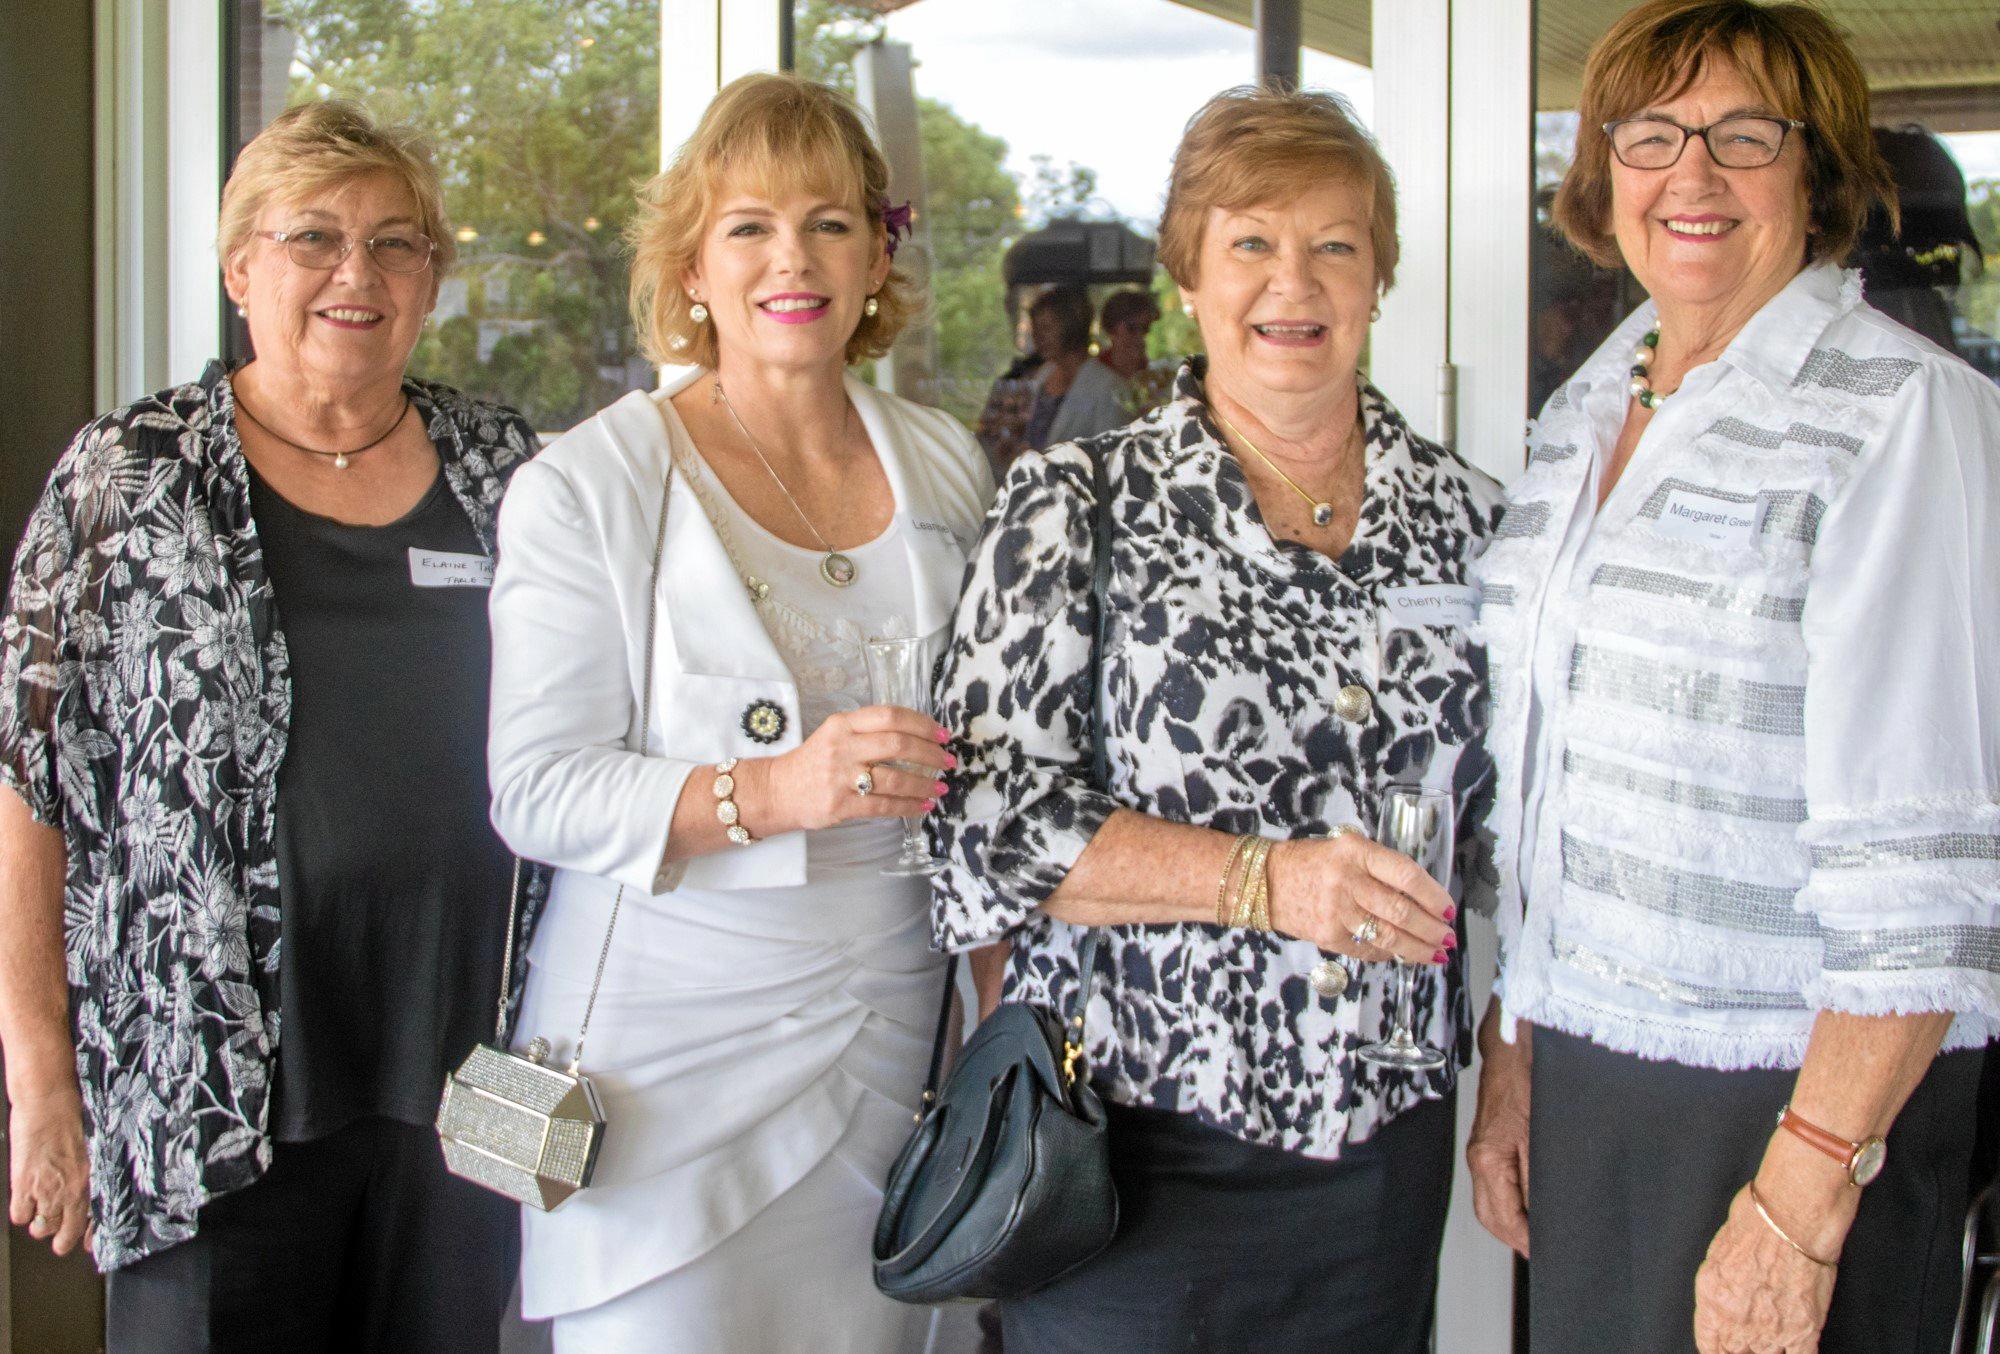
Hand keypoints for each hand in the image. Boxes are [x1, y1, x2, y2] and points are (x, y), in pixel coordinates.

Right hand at [8, 1086, 91, 1257]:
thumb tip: (92, 1183)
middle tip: (60, 1240)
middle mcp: (72, 1189)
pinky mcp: (23, 1185)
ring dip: (40, 1223)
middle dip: (62, 1239)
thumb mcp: (95, 1144)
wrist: (49, 1100)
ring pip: (41, 1228)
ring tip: (41, 1214)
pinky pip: (20, 1216)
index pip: (97, 1219)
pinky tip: (25, 1201)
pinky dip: (21, 1212)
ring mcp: (47, 1190)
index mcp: (94, 1178)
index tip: (86, 1241)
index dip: (89, 1234)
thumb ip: (93, 1168)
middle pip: (66, 1232)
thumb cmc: (75, 1114)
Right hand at [758, 704, 952, 832]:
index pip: (890, 716)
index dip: (922, 724)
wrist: (778, 790)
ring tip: (940, 788)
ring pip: (895, 779)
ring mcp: (840, 777)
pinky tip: (923, 806)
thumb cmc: (814, 761)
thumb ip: (869, 730)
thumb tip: (918, 735)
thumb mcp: (836, 734)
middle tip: (948, 762)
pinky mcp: (841, 805)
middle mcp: (842, 746)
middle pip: (897, 744)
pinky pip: (884, 806)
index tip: (942, 735)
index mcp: (843, 724)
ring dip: (924, 784)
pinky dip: (909, 807)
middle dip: (930, 754)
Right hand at [1266, 833, 1455, 964]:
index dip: (1433, 895)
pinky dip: (1388, 954)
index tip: (1449, 909)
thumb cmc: (1311, 862)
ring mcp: (1336, 910)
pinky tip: (1400, 955)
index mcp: (1356, 852)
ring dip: (1418, 949)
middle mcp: (1347, 880)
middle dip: (1432, 929)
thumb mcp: (1346, 849)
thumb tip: (1421, 897)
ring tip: (1435, 954)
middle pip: (1401, 911)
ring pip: (1388, 936)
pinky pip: (1366, 949)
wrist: (1264, 881)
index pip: (1406, 875)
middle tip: (1448, 938)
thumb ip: (1379, 867)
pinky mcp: (1326, 934)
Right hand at [1467, 1004, 1531, 1256]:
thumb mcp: (1542, 1136)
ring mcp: (1480, 1149)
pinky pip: (1492, 1184)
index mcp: (1489, 1160)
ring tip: (1537, 1236)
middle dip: (1512, 1239)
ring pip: (1488, 1202)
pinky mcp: (1487, 1141)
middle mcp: (1478, 1158)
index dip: (1525, 1241)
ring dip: (1509, 1223)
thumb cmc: (1530, 1082)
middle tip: (1542, 1252)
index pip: (1503, 1218)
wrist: (1514, 1046)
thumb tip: (1542, 1217)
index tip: (1546, 1254)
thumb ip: (1538, 1180)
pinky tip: (1528, 1205)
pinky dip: (1507, 1202)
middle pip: (1488, 1216)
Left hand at [1693, 1184, 1839, 1353]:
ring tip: (1771, 1334)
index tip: (1723, 1348)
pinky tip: (1795, 1346)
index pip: (1708, 1344)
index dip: (1716, 1348)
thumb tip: (1723, 1306)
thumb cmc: (1755, 1224)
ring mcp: (1771, 1329)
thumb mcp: (1717, 1255)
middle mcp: (1737, 1321)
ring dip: (1767, 1348)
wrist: (1791, 1218)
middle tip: (1749, 1337)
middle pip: (1735, 1353)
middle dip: (1741, 1347)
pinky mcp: (1803, 1329)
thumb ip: (1718, 1289)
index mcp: (1712, 1299)